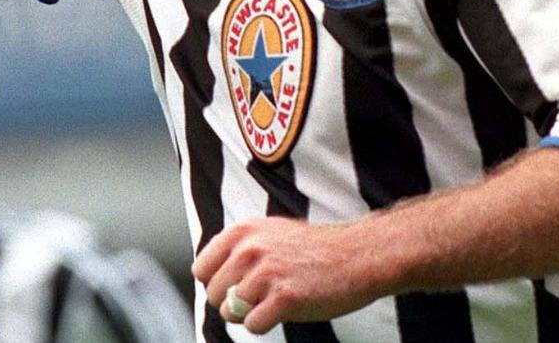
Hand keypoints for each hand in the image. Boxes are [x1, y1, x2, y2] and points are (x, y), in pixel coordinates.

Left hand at [192, 217, 383, 333]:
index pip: (201, 269)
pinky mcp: (284, 298)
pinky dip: (266, 325)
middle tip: (262, 295)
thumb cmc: (314, 249)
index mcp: (243, 231)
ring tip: (276, 299)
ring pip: (230, 312)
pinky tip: (285, 310)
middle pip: (213, 294)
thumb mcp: (270, 232)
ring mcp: (266, 274)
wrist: (357, 256)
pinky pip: (252, 326)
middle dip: (233, 301)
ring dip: (251, 313)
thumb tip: (209, 273)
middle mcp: (250, 249)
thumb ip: (238, 248)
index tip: (238, 283)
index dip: (217, 282)